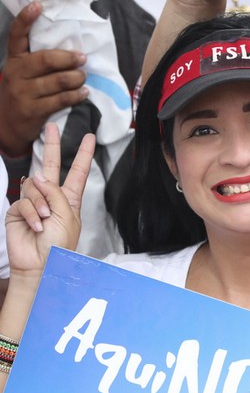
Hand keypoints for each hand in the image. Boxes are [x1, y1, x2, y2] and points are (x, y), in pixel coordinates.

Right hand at [0, 2, 87, 156]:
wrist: (8, 125)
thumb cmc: (22, 94)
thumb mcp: (22, 74)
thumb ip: (37, 62)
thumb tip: (70, 51)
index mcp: (13, 60)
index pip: (16, 35)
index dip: (26, 19)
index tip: (37, 5)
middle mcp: (16, 74)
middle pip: (46, 60)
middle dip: (69, 58)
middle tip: (82, 58)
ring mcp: (23, 92)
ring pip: (58, 81)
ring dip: (76, 78)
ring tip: (83, 77)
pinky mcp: (33, 110)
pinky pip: (61, 100)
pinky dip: (76, 95)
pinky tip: (83, 93)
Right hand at [6, 123, 94, 280]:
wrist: (41, 264)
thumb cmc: (59, 244)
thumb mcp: (66, 216)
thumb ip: (55, 193)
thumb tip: (38, 177)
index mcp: (69, 200)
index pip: (77, 172)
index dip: (83, 155)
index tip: (89, 138)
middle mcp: (51, 198)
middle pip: (50, 166)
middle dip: (52, 146)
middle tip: (52, 127)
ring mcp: (33, 203)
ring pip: (34, 187)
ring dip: (41, 204)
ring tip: (45, 220)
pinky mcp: (18, 211)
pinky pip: (24, 202)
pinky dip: (32, 214)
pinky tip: (36, 226)